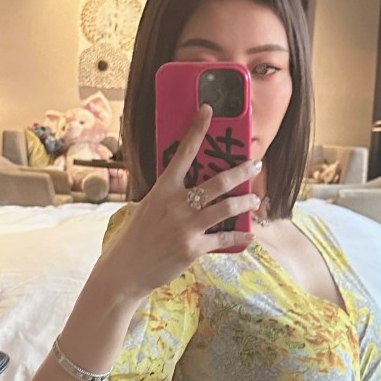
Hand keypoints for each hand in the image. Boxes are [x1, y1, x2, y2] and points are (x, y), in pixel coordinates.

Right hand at [98, 102, 262, 302]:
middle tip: (256, 165)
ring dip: (246, 203)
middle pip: (218, 181)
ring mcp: (186, 226)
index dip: (197, 129)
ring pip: (227, 208)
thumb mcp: (148, 207)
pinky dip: (240, 236)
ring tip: (255, 200)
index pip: (183, 152)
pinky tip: (250, 234)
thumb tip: (193, 187)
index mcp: (163, 189)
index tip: (208, 111)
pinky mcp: (194, 248)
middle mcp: (177, 204)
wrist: (125, 270)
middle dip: (242, 170)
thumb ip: (169, 196)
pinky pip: (225, 239)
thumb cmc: (136, 237)